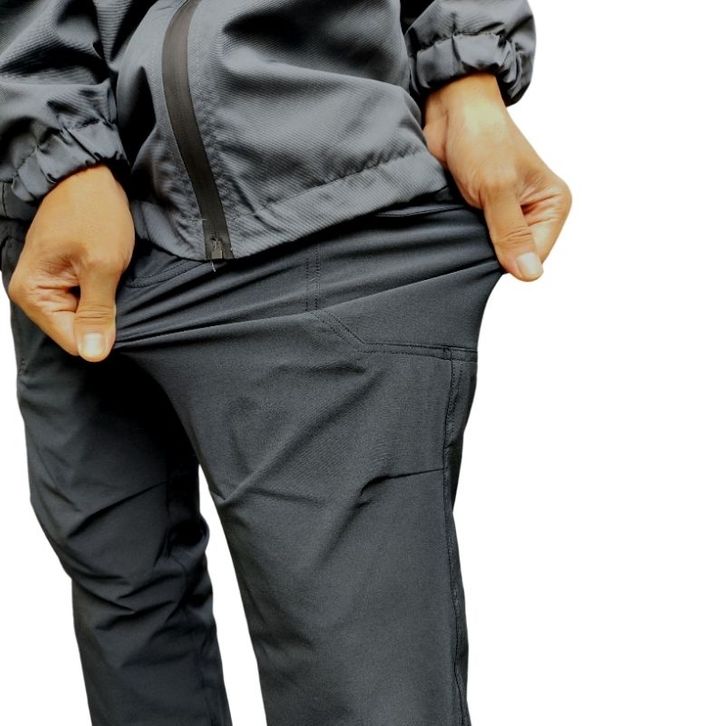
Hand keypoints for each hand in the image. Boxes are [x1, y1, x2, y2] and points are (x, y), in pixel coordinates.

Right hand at [7, 163, 134, 361]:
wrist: (90, 175)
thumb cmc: (93, 211)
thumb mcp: (102, 264)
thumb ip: (97, 312)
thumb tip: (93, 354)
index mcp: (34, 294)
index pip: (72, 341)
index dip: (101, 332)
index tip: (118, 309)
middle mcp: (34, 294)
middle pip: (77, 331)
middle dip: (103, 316)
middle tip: (116, 285)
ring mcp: (49, 286)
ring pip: (84, 317)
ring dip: (105, 302)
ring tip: (112, 276)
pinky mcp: (64, 278)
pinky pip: (87, 300)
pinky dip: (103, 292)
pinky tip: (109, 274)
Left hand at [422, 72, 571, 280]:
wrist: (451, 110)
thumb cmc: (481, 136)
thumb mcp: (497, 187)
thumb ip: (511, 232)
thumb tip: (529, 274)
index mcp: (553, 205)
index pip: (536, 256)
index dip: (510, 257)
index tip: (488, 239)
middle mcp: (534, 213)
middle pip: (514, 256)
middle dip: (491, 249)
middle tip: (471, 228)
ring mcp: (507, 215)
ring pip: (492, 250)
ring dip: (473, 243)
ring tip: (462, 221)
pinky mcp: (482, 214)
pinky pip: (474, 240)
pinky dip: (462, 236)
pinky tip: (453, 223)